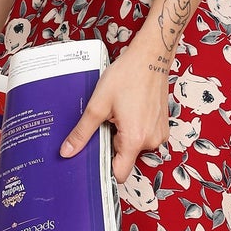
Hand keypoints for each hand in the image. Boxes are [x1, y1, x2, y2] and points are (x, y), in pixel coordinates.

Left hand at [59, 41, 170, 184]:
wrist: (151, 57)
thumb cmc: (127, 76)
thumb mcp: (98, 105)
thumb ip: (82, 132)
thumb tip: (68, 151)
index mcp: (135, 139)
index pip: (120, 174)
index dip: (105, 170)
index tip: (94, 160)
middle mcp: (151, 141)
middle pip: (126, 159)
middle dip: (112, 146)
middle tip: (105, 124)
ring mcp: (159, 134)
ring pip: (134, 147)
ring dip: (123, 136)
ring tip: (118, 114)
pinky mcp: (162, 126)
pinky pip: (144, 137)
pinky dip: (134, 130)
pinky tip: (129, 111)